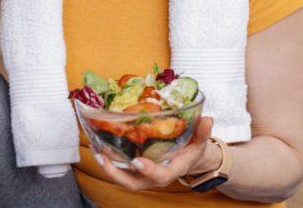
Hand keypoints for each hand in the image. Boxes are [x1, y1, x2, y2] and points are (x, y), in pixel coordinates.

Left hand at [92, 116, 216, 190]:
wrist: (187, 159)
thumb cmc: (192, 150)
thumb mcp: (200, 141)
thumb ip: (203, 132)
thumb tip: (207, 119)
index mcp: (171, 170)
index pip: (160, 176)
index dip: (148, 171)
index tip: (138, 161)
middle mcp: (153, 176)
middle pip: (132, 183)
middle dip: (116, 173)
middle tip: (103, 158)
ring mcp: (142, 175)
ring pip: (122, 177)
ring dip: (107, 166)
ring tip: (95, 150)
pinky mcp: (134, 169)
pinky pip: (119, 168)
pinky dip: (107, 159)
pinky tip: (97, 144)